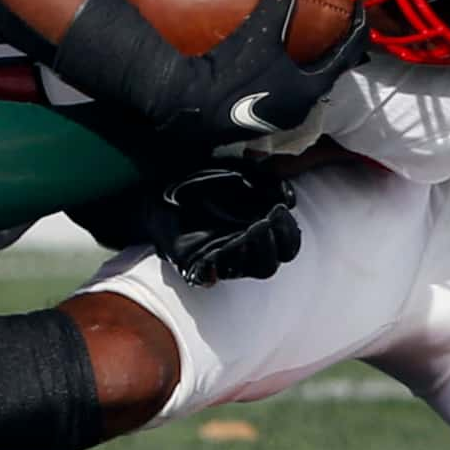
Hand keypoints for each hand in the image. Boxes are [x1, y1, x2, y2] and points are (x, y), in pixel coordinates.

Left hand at [138, 163, 301, 285]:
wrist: (160, 188)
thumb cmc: (202, 180)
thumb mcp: (237, 172)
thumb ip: (265, 181)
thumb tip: (289, 198)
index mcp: (258, 227)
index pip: (287, 245)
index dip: (288, 233)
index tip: (278, 211)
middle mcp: (242, 248)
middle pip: (269, 264)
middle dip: (269, 246)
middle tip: (260, 224)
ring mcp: (220, 258)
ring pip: (246, 271)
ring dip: (248, 255)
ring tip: (242, 234)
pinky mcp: (194, 264)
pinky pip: (209, 277)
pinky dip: (214, 270)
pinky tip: (217, 250)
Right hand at [158, 0, 371, 157]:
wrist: (193, 107)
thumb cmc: (235, 72)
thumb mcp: (262, 31)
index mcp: (311, 86)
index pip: (346, 54)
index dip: (356, 30)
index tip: (360, 11)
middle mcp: (301, 106)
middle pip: (327, 74)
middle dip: (334, 52)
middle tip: (337, 29)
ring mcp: (279, 117)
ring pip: (304, 87)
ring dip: (308, 67)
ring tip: (306, 46)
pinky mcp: (257, 122)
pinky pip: (283, 94)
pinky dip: (286, 77)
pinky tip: (271, 67)